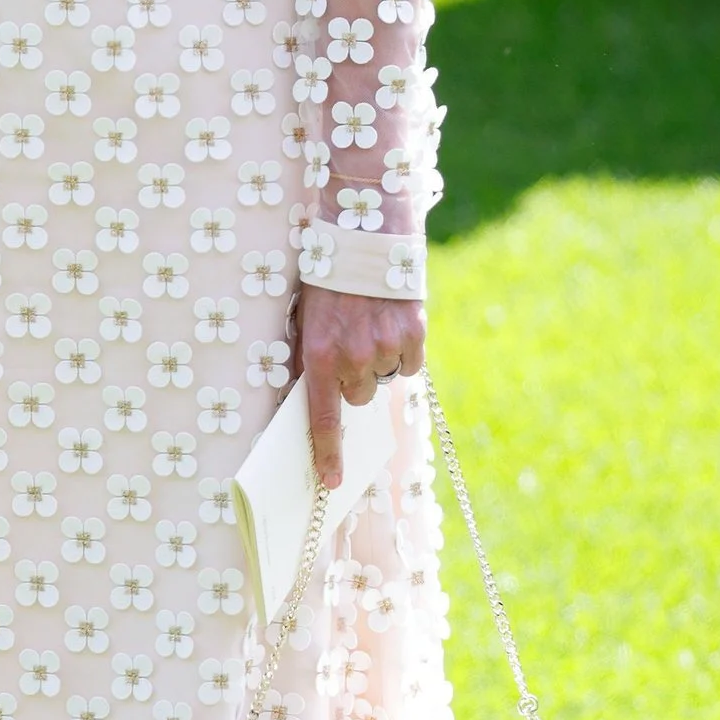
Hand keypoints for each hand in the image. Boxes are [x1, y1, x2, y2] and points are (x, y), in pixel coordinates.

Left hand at [297, 285, 425, 488]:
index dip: (327, 453)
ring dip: (378, 360)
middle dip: (354, 378)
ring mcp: (386, 348)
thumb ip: (311, 359)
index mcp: (319, 356)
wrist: (364, 238)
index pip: (322, 417)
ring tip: (370, 325)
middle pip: (358, 396)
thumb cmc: (327, 281)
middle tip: (351, 343)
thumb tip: (312, 397)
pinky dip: (403, 349)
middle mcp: (354, 358)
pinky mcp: (414, 335)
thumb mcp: (306, 320)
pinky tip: (391, 323)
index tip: (331, 481)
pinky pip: (409, 363)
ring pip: (384, 378)